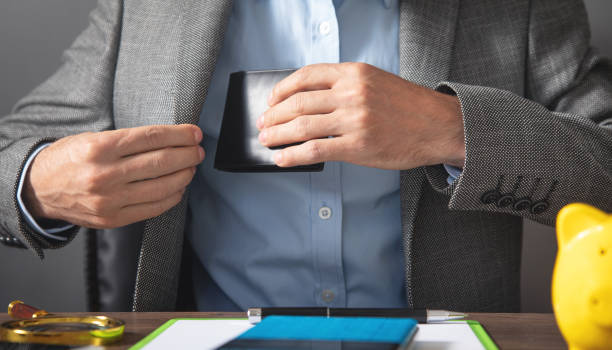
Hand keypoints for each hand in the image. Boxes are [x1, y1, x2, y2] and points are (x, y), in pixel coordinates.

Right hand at [23, 124, 204, 228]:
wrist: (38, 189)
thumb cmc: (69, 159)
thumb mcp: (92, 139)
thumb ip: (128, 141)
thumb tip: (169, 139)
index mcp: (100, 148)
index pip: (151, 138)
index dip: (179, 135)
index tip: (194, 133)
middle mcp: (105, 175)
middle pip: (161, 162)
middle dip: (187, 154)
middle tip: (198, 150)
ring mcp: (110, 200)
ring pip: (162, 187)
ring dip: (184, 175)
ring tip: (191, 167)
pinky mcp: (113, 219)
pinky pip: (153, 208)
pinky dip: (172, 197)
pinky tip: (179, 187)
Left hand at [257, 63, 464, 169]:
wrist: (439, 126)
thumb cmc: (408, 106)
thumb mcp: (376, 81)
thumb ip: (345, 86)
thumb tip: (308, 101)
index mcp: (354, 73)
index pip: (306, 76)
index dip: (282, 89)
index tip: (271, 100)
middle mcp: (352, 93)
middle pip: (298, 102)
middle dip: (274, 115)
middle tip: (263, 125)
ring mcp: (354, 120)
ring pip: (302, 127)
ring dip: (277, 136)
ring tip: (266, 142)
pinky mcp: (357, 146)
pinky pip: (314, 151)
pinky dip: (292, 155)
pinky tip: (282, 159)